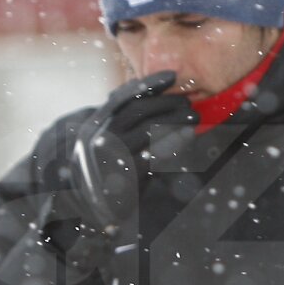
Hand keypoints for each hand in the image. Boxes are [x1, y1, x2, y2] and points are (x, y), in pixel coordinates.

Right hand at [68, 72, 194, 235]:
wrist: (90, 209)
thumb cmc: (103, 170)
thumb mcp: (105, 141)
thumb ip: (122, 122)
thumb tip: (150, 96)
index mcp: (95, 125)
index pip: (123, 97)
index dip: (149, 84)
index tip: (172, 76)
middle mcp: (99, 138)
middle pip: (139, 112)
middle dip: (167, 103)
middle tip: (189, 102)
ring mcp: (111, 157)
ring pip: (148, 131)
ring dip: (175, 121)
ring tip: (194, 117)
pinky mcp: (125, 177)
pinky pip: (154, 156)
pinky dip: (173, 144)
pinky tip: (186, 137)